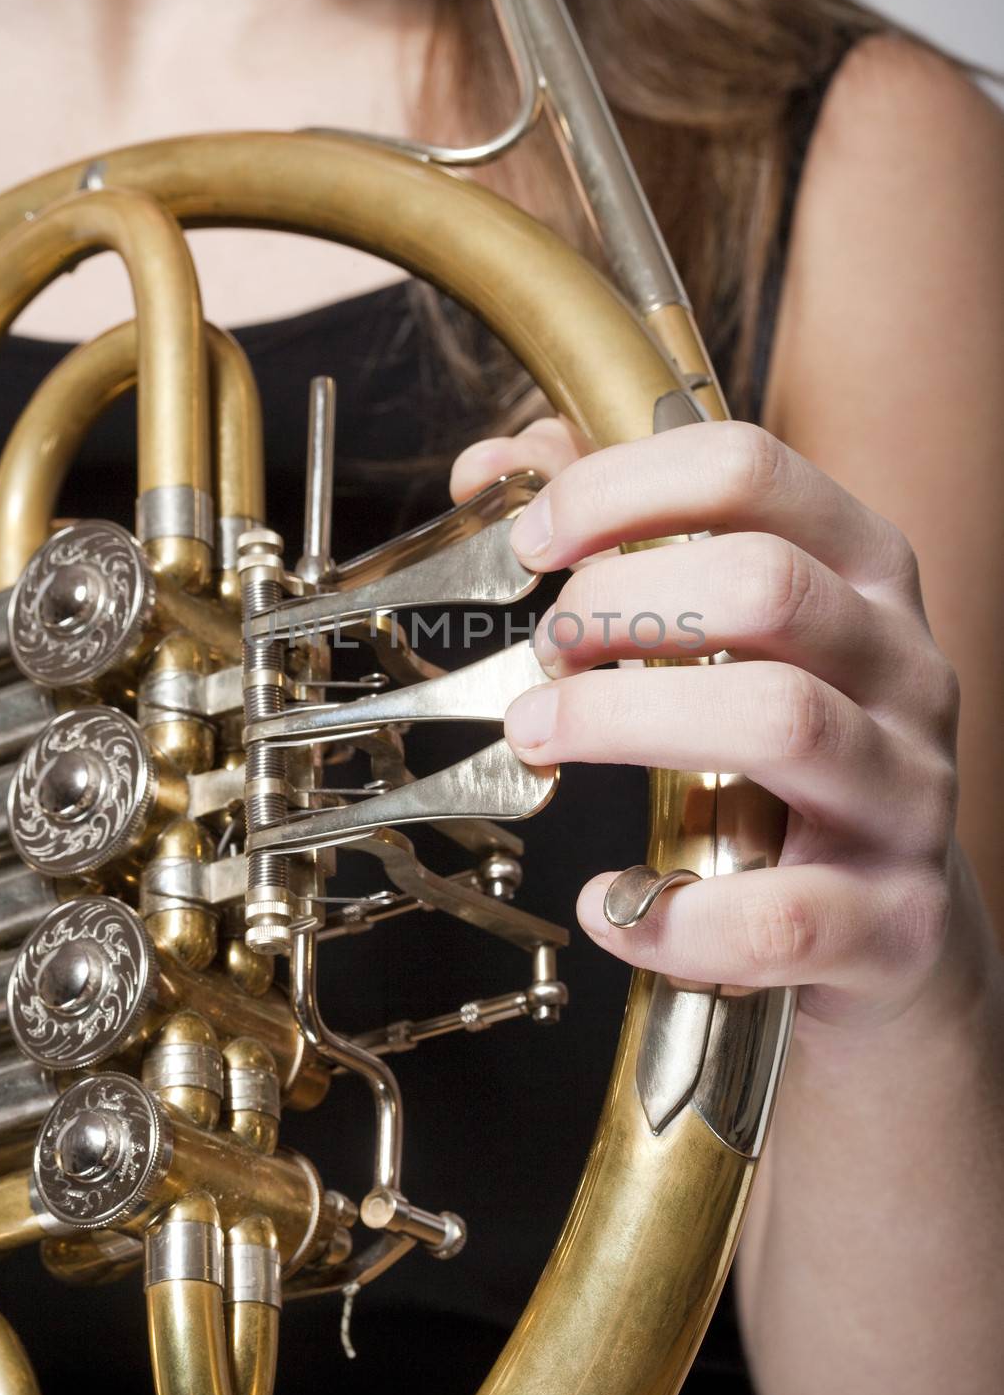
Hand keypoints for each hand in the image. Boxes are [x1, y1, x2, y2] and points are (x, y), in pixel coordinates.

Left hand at [452, 417, 968, 1030]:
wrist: (894, 925)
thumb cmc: (786, 754)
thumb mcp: (727, 629)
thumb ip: (613, 532)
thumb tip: (487, 469)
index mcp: (861, 570)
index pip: (750, 469)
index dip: (618, 488)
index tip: (529, 540)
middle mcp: (902, 666)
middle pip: (766, 584)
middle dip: (616, 603)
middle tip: (543, 651)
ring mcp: (908, 791)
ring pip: (779, 719)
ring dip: (621, 720)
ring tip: (537, 733)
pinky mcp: (894, 918)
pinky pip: (781, 912)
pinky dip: (671, 913)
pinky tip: (610, 903)